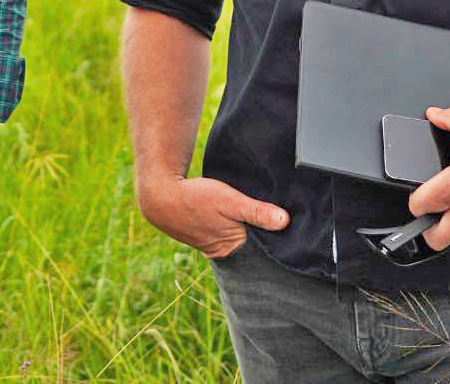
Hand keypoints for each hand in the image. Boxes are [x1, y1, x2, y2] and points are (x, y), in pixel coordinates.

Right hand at [136, 173, 288, 258]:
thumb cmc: (195, 198)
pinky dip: (230, 226)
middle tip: (275, 218)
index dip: (275, 237)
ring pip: (236, 238)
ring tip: (257, 215)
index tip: (289, 226)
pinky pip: (223, 233)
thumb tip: (285, 221)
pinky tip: (232, 215)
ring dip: (245, 229)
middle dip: (261, 234)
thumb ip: (256, 211)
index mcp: (233, 248)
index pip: (263, 248)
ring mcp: (211, 245)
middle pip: (251, 245)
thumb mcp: (229, 200)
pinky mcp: (202, 235)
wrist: (160, 196)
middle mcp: (223, 252)